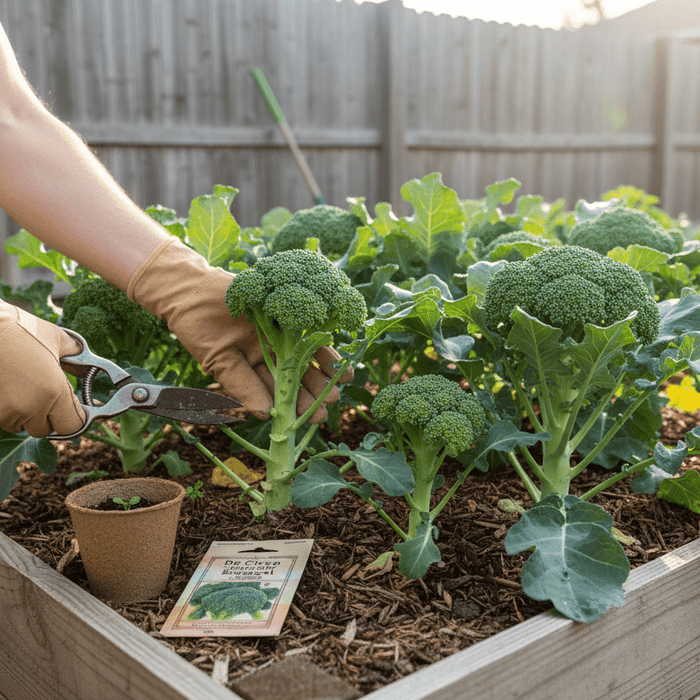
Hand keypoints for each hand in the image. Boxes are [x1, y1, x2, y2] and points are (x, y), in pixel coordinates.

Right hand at [0, 300, 84, 435]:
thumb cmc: (20, 328)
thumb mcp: (57, 339)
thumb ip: (79, 360)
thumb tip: (90, 371)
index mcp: (54, 391)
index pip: (73, 426)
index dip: (75, 417)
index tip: (73, 408)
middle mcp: (31, 407)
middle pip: (46, 429)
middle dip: (48, 417)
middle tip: (46, 395)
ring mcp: (5, 411)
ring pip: (22, 426)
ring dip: (26, 415)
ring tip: (23, 388)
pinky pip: (3, 420)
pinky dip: (8, 411)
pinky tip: (8, 389)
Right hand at [127, 239, 351, 422]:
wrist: (191, 290)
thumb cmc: (199, 329)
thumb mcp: (219, 360)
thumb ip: (241, 385)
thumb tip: (264, 414)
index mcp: (255, 369)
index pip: (279, 392)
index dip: (297, 406)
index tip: (313, 419)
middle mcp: (271, 354)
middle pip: (298, 376)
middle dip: (315, 390)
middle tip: (331, 403)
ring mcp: (279, 332)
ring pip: (307, 353)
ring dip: (325, 367)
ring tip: (343, 380)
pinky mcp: (285, 309)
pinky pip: (307, 324)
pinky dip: (321, 337)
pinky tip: (335, 347)